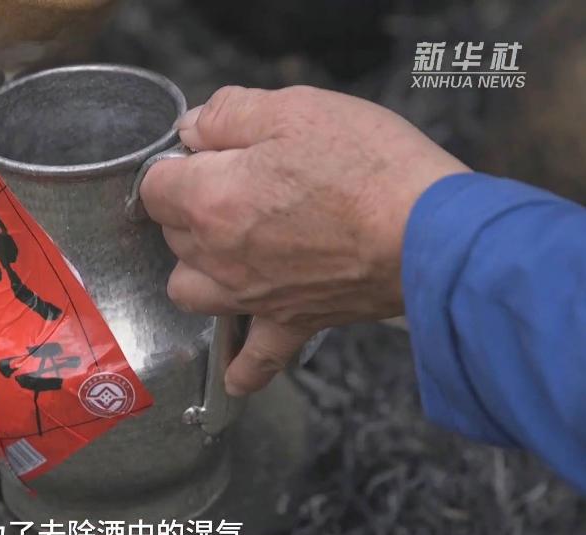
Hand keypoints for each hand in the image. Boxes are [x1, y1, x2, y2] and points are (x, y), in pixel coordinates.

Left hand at [139, 85, 468, 394]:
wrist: (431, 232)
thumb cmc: (368, 168)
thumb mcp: (294, 109)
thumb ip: (228, 114)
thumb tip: (193, 128)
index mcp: (211, 200)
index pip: (153, 186)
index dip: (176, 163)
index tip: (206, 153)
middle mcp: (219, 256)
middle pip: (172, 234)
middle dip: (191, 205)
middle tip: (236, 183)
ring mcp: (252, 296)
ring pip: (189, 290)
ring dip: (197, 269)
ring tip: (225, 248)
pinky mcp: (292, 323)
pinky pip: (254, 361)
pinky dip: (241, 368)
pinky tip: (234, 374)